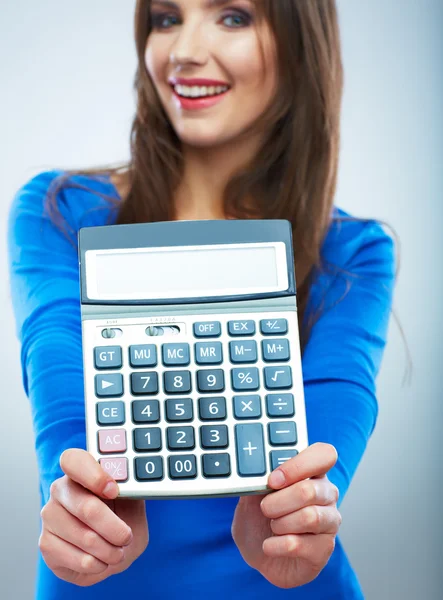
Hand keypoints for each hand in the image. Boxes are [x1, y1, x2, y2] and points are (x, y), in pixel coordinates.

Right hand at [39, 449, 147, 586]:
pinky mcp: (46, 543)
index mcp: (81, 470)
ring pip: (85, 537)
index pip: (74, 460)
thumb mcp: (133, 500)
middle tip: (126, 537)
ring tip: (118, 552)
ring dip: (109, 550)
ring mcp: (50, 515)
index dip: (94, 476)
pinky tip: (101, 561)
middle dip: (114, 528)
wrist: (112, 550)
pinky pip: (78, 559)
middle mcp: (60, 489)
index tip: (114, 491)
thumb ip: (131, 489)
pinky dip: (98, 564)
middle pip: (87, 507)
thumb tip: (131, 486)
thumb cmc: (123, 518)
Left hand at [231, 442, 340, 588]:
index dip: (299, 465)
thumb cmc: (258, 521)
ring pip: (310, 517)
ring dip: (280, 523)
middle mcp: (326, 494)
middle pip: (309, 490)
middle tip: (264, 508)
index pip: (323, 455)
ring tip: (271, 526)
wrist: (259, 556)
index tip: (273, 480)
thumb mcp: (250, 497)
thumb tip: (256, 470)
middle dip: (278, 501)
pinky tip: (270, 545)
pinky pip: (300, 544)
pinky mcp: (324, 548)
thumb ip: (256, 481)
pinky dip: (277, 545)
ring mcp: (329, 521)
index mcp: (311, 472)